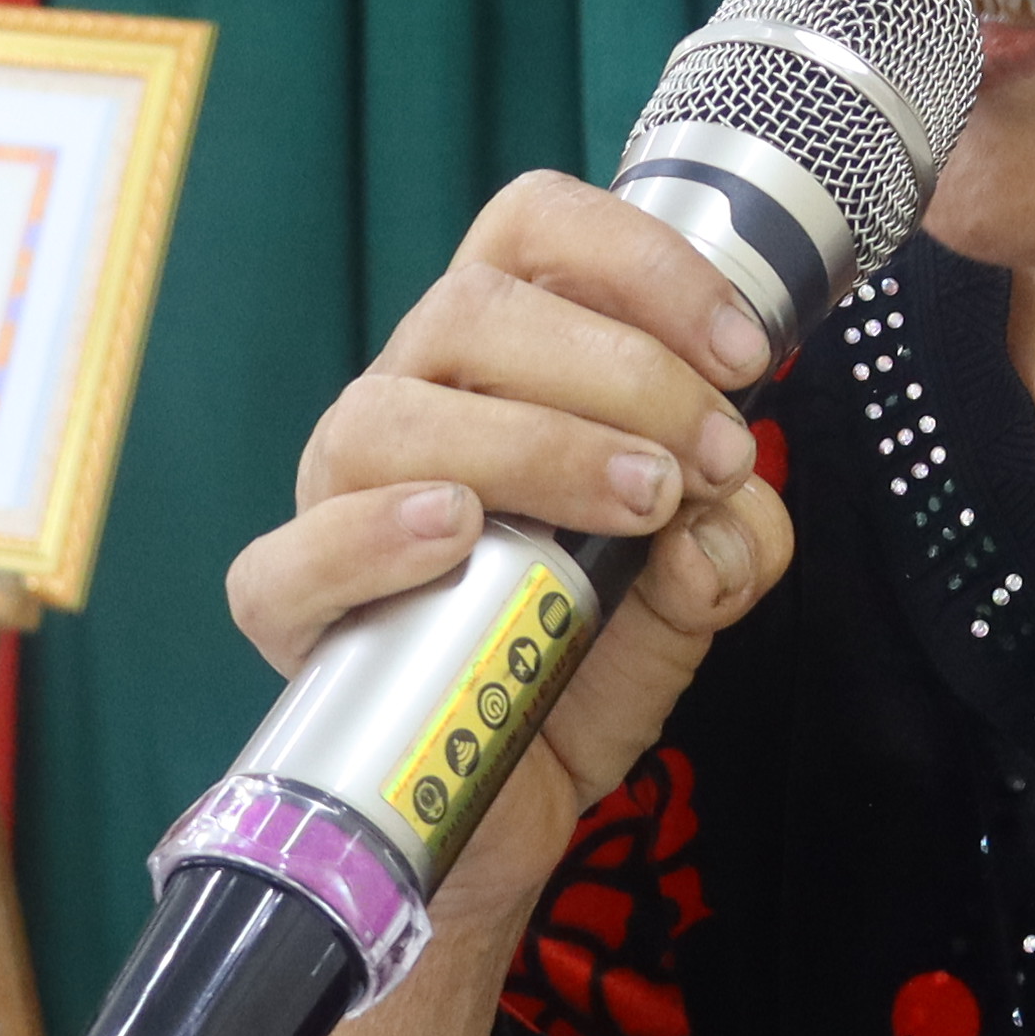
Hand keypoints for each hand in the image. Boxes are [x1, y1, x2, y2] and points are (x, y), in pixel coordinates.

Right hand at [226, 170, 789, 930]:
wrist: (510, 805)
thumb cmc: (584, 660)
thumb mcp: (697, 588)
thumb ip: (733, 537)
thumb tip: (711, 526)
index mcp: (500, 359)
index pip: (534, 230)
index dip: (642, 260)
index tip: (745, 352)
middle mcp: (408, 402)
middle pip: (471, 307)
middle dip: (622, 369)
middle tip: (709, 458)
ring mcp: (334, 497)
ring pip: (389, 413)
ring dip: (536, 443)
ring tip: (638, 506)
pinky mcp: (289, 608)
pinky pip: (291, 556)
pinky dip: (372, 535)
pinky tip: (457, 531)